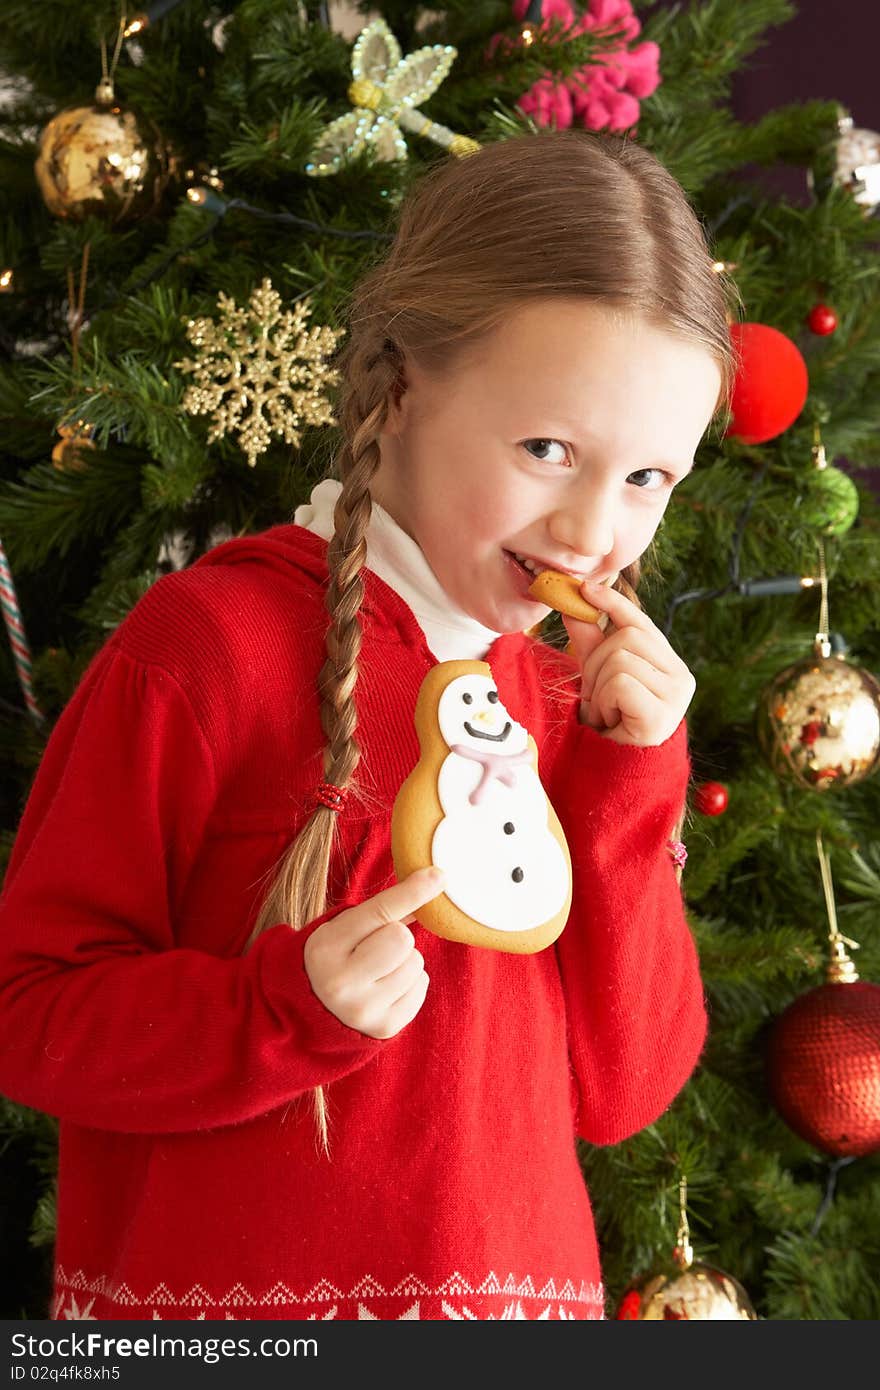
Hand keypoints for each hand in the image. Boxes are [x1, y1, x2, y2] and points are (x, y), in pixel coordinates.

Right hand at [303, 867, 443, 1038]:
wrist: (314, 1011)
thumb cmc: (336, 956)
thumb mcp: (344, 928)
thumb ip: (382, 909)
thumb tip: (432, 883)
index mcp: (326, 948)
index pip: (379, 912)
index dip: (411, 892)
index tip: (439, 875)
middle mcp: (341, 982)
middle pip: (402, 939)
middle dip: (398, 937)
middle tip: (377, 947)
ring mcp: (363, 1009)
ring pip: (415, 963)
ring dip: (405, 960)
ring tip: (379, 970)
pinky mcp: (385, 1027)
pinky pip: (421, 986)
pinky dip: (411, 982)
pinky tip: (386, 988)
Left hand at [561, 580, 694, 746]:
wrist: (616, 772)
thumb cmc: (612, 723)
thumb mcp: (596, 677)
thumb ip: (589, 642)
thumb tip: (572, 604)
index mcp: (669, 664)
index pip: (641, 623)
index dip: (613, 603)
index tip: (586, 588)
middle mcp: (680, 676)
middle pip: (625, 638)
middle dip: (596, 664)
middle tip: (596, 698)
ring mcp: (675, 695)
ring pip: (620, 659)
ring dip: (598, 689)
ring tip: (606, 714)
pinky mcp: (662, 713)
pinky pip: (620, 683)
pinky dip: (603, 701)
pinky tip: (610, 722)